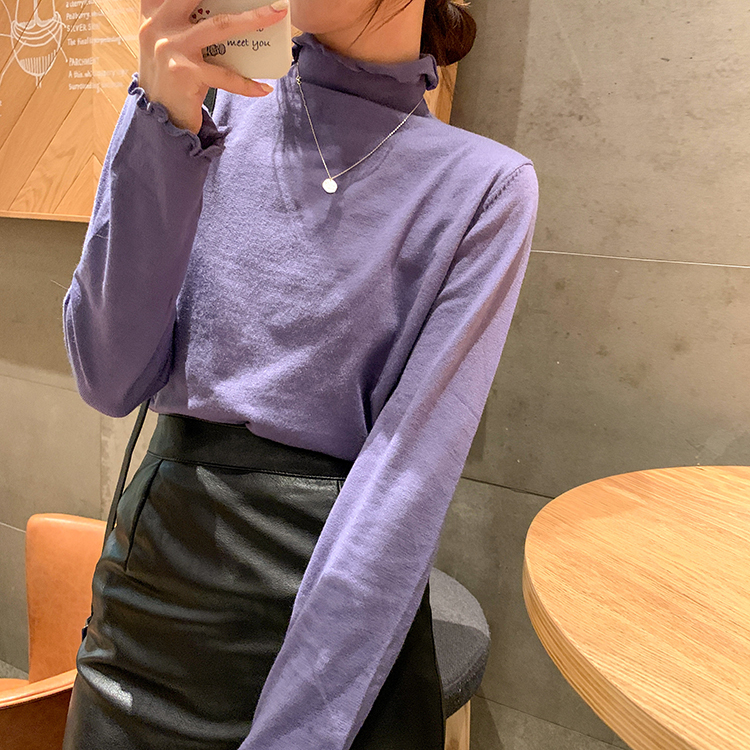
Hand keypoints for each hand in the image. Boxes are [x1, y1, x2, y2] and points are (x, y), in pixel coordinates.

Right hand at [137, 0, 288, 133]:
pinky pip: (225, 76)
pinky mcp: (184, 74)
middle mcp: (158, 26)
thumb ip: (183, 21)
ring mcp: (170, 48)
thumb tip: (230, 10)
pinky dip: (246, 84)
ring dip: (252, 18)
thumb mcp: (168, 43)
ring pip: (219, 26)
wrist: (159, 117)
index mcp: (154, 13)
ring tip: (276, 14)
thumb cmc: (171, 77)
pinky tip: (263, 88)